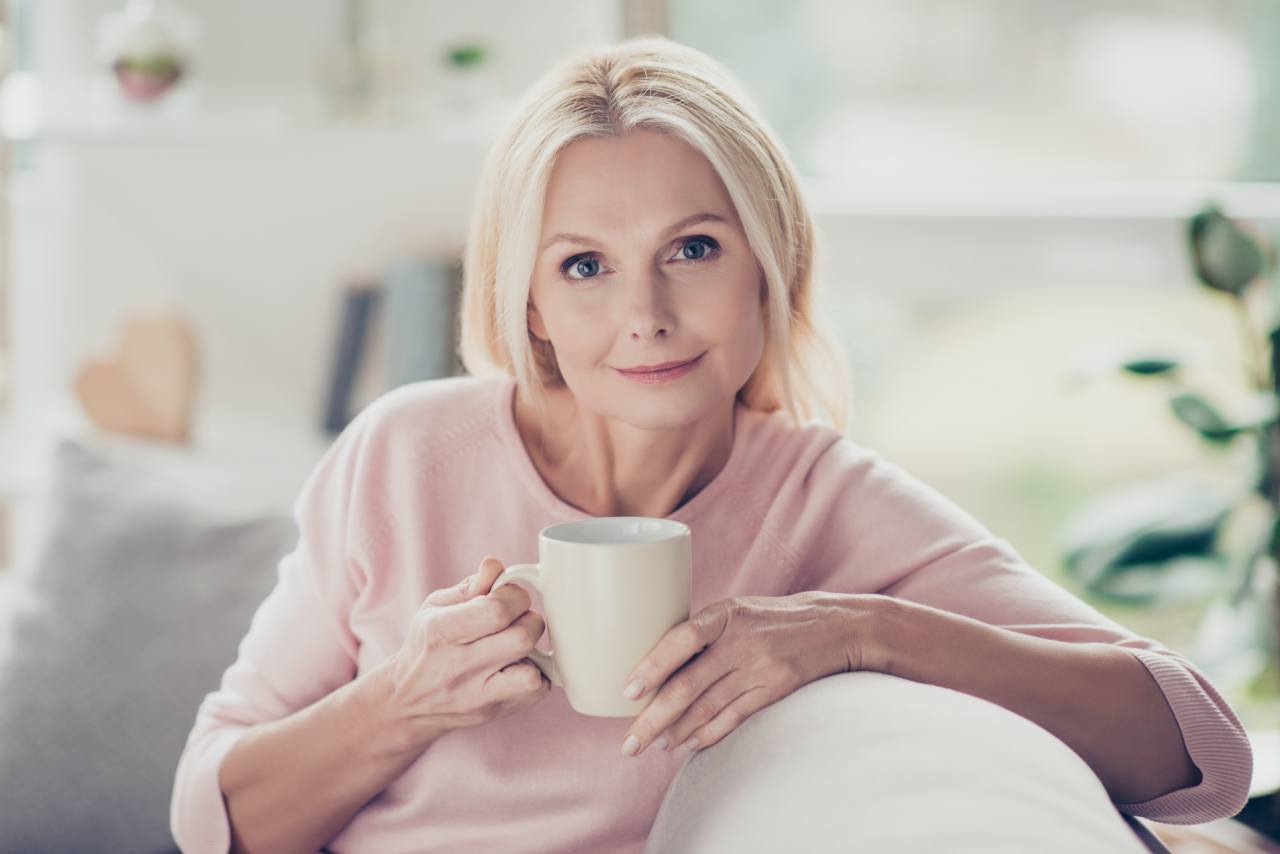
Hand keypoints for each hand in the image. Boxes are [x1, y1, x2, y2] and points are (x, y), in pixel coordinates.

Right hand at [380, 557, 551, 736]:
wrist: (406, 702)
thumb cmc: (425, 646)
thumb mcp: (435, 607)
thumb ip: (471, 586)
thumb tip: (496, 565)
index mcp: (441, 631)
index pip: (498, 610)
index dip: (515, 596)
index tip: (509, 596)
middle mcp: (458, 666)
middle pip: (522, 637)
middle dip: (528, 620)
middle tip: (516, 620)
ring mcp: (476, 695)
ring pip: (531, 672)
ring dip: (533, 652)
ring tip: (515, 646)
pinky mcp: (492, 713)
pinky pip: (535, 692)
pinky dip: (535, 675)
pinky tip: (516, 667)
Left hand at [619, 592, 874, 756]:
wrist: (833, 625)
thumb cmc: (770, 617)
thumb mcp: (737, 610)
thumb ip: (702, 633)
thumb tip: (653, 667)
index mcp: (725, 613)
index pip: (680, 639)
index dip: (651, 667)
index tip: (627, 692)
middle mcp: (741, 641)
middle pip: (688, 686)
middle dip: (653, 719)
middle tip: (630, 743)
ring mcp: (760, 667)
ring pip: (707, 708)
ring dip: (676, 732)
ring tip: (654, 745)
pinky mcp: (775, 689)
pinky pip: (734, 718)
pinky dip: (709, 734)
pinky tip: (689, 744)